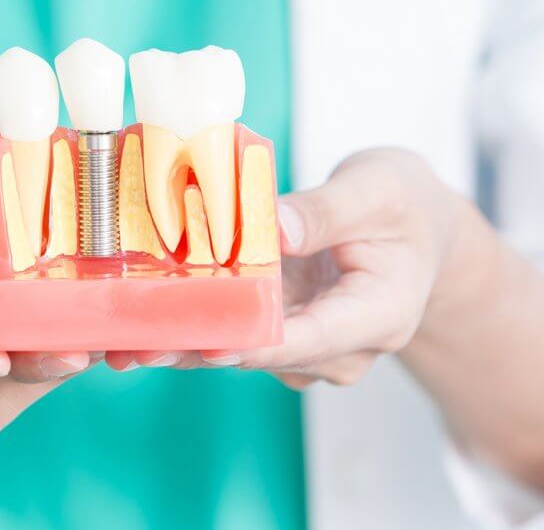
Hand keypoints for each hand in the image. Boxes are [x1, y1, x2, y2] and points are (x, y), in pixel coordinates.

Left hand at [106, 149, 474, 388]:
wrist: (421, 229)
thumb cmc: (406, 205)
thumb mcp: (376, 189)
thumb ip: (325, 210)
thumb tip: (271, 226)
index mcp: (379, 316)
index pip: (309, 339)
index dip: (251, 344)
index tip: (200, 342)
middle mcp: (343, 345)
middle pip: (265, 354)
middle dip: (199, 348)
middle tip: (132, 344)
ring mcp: (312, 343)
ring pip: (245, 350)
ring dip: (187, 342)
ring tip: (122, 337)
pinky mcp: (286, 328)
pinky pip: (240, 332)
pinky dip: (198, 322)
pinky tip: (145, 316)